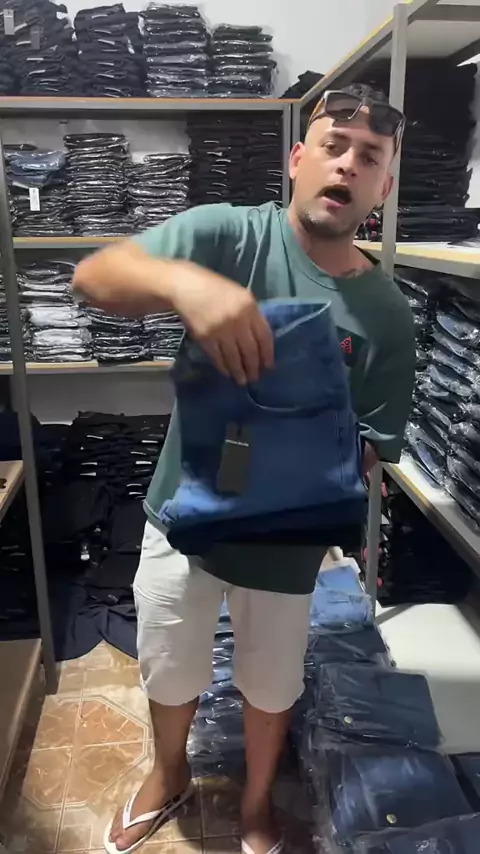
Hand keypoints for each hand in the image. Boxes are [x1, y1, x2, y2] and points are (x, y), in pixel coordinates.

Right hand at [172, 264, 273, 385]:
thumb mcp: (240, 296)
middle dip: (253, 367)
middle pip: (250, 350)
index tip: (269, 367)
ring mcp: (221, 330)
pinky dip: (223, 367)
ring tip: (242, 381)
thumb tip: (259, 340)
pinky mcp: (206, 338)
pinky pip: (218, 357)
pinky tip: (227, 372)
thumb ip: (251, 316)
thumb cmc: (215, 289)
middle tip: (254, 378)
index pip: (265, 336)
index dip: (268, 354)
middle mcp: (238, 320)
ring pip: (234, 357)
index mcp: (250, 307)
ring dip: (239, 371)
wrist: (186, 287)